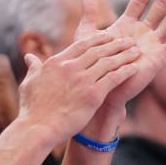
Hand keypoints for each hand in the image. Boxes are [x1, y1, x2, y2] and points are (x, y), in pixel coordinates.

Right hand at [18, 22, 139, 140]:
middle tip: (128, 40)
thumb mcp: (29, 83)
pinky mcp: (93, 94)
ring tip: (136, 51)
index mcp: (56, 62)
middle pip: (98, 50)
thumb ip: (33, 68)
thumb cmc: (32, 109)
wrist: (37, 128)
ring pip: (108, 62)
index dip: (97, 39)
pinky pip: (114, 78)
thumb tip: (29, 57)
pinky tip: (135, 68)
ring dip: (124, 55)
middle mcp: (70, 67)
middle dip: (115, 44)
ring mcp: (82, 80)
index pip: (81, 44)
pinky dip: (126, 71)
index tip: (108, 35)